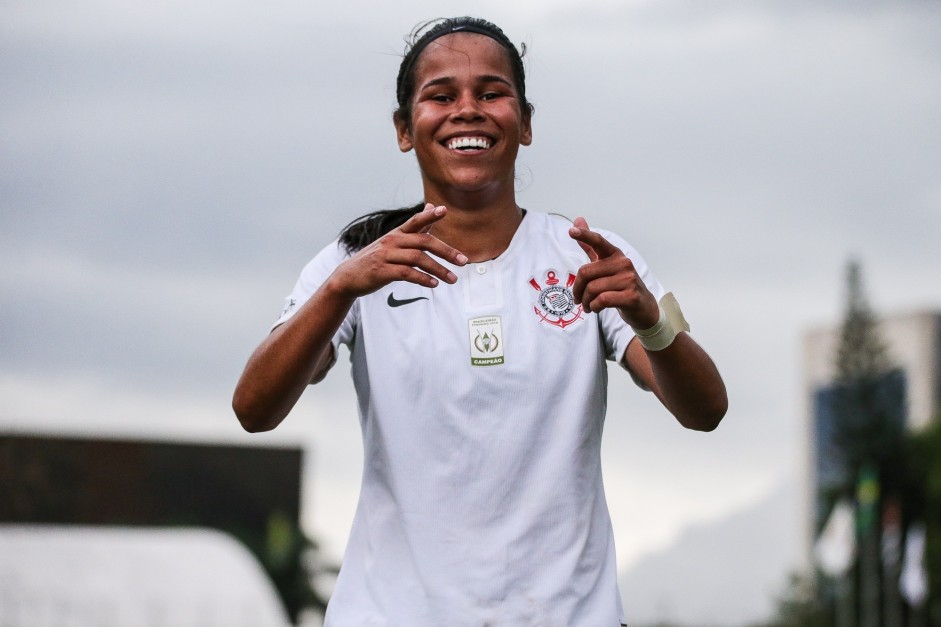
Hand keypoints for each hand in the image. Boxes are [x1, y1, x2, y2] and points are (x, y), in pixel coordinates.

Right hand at [329, 204, 468, 298]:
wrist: (349, 276)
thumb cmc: (377, 258)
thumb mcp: (394, 241)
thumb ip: (416, 227)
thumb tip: (432, 206)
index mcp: (397, 233)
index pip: (415, 221)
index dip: (429, 215)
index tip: (444, 210)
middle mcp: (392, 241)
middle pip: (423, 241)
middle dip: (446, 251)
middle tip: (463, 261)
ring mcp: (386, 255)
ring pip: (417, 259)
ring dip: (438, 269)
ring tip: (452, 279)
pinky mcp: (382, 271)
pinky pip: (406, 273)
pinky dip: (422, 278)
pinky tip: (434, 284)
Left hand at [568, 217, 659, 328]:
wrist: (643, 307)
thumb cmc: (620, 285)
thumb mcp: (606, 265)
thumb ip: (590, 245)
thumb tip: (578, 220)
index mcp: (615, 255)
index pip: (598, 241)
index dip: (585, 235)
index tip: (572, 230)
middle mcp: (623, 263)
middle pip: (586, 272)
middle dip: (577, 289)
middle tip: (578, 299)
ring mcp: (629, 279)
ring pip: (592, 289)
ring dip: (585, 301)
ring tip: (588, 306)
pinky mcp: (631, 296)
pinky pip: (602, 300)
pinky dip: (594, 306)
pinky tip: (595, 308)